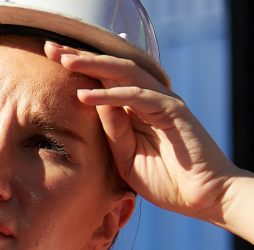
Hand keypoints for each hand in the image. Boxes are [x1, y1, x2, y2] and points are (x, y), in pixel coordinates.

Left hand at [52, 43, 249, 224]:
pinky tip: (86, 95)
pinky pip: (137, 97)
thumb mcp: (126, 158)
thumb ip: (112, 132)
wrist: (204, 198)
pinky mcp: (173, 110)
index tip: (48, 61)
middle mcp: (149, 99)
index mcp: (136, 110)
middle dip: (80, 57)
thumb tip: (90, 102)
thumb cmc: (167, 181)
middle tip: (50, 47)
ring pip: (124, 74)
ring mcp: (162, 102)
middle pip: (111, 69)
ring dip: (93, 66)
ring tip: (64, 61)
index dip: (79, 69)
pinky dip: (111, 96)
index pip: (104, 81)